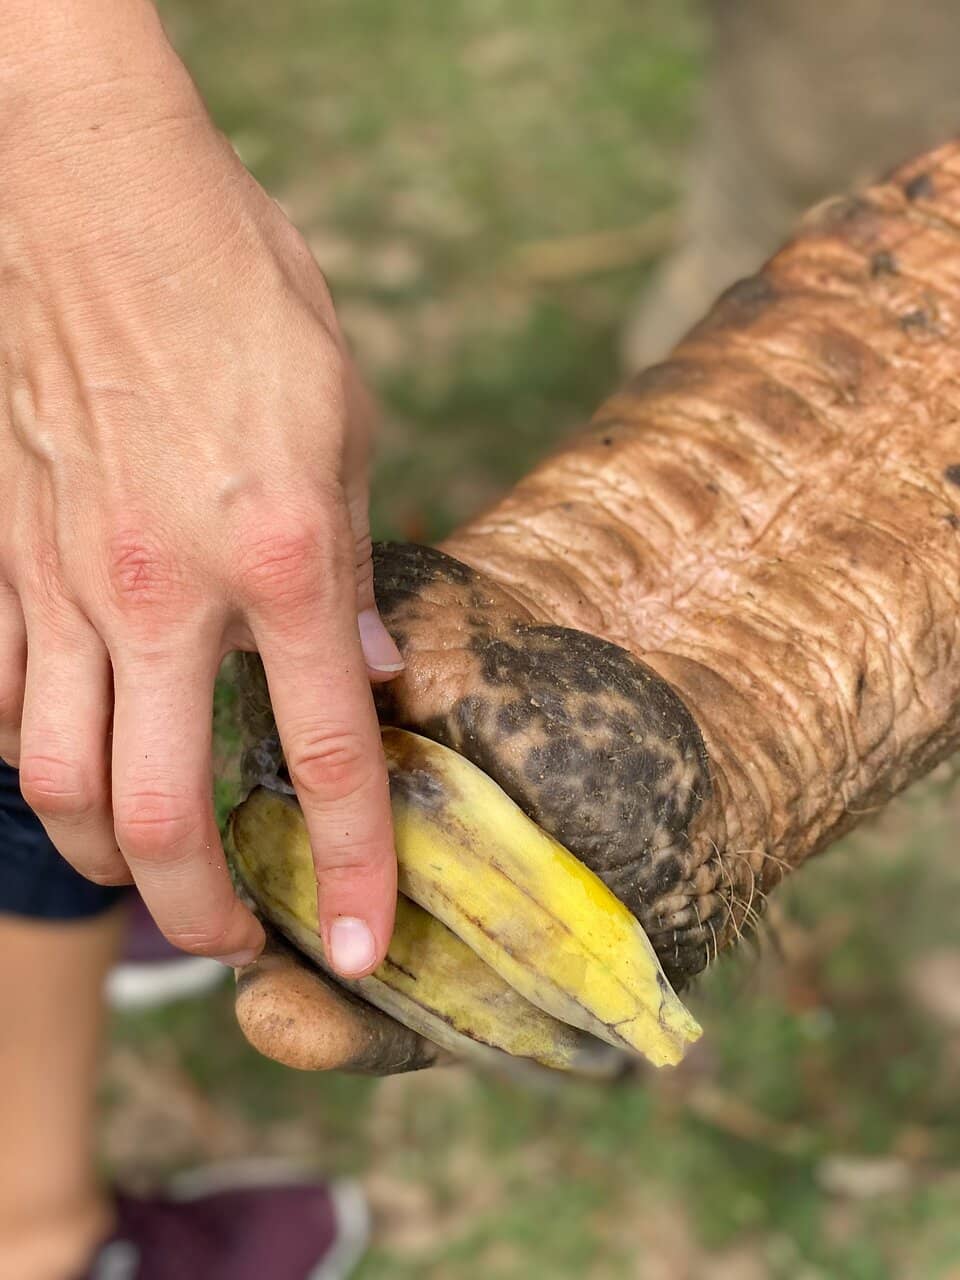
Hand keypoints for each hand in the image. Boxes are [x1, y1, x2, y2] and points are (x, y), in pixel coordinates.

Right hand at [0, 18, 402, 974]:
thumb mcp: (346, 423)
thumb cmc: (240, 293)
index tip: (368, 945)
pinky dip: (38, 759)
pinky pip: (6, 701)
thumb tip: (366, 663)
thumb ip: (356, 562)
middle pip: (163, 818)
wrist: (102, 206)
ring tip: (154, 875)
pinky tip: (76, 764)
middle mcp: (166, 596)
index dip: (355, 871)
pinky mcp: (5, 559)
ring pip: (59, 784)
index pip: (326, 759)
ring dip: (108, 857)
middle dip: (204, 912)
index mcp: (281, 560)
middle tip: (237, 943)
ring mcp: (67, 584)